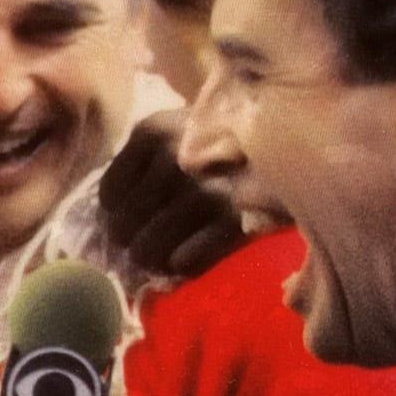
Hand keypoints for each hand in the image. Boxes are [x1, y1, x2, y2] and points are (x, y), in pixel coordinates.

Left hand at [101, 108, 243, 276]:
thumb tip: (107, 217)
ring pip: (150, 248)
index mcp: (153, 132)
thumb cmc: (219, 138)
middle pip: (124, 225)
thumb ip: (141, 162)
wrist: (287, 139)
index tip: (128, 217)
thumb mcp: (174, 130)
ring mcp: (207, 190)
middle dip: (130, 241)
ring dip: (153, 258)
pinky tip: (188, 258)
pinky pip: (188, 261)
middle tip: (142, 245)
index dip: (114, 213)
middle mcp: (176, 158)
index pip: (109, 194)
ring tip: (161, 258)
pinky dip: (183, 265)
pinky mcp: (236, 218)